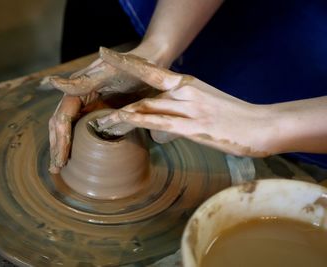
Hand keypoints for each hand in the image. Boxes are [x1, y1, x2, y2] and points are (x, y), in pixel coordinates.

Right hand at [45, 50, 151, 173]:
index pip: (62, 117)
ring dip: (63, 147)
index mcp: (78, 88)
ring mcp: (89, 106)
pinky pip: (85, 130)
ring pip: (70, 129)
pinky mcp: (100, 113)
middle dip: (57, 146)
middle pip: (60, 125)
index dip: (60, 138)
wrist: (154, 64)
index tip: (61, 158)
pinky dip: (77, 144)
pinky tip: (76, 157)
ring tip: (59, 167)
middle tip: (56, 168)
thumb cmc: (134, 65)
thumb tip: (52, 83)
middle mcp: (80, 98)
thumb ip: (83, 80)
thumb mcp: (111, 71)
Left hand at [95, 48, 275, 156]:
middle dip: (119, 96)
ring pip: (148, 107)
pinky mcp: (193, 128)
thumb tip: (161, 115)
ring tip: (102, 120)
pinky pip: (160, 122)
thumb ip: (181, 106)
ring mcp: (189, 109)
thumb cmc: (234, 115)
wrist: (262, 126)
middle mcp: (186, 91)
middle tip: (96, 98)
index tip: (105, 54)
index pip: (151, 70)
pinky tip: (122, 121)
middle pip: (145, 91)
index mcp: (188, 83)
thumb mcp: (205, 103)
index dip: (127, 63)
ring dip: (123, 114)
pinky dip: (139, 121)